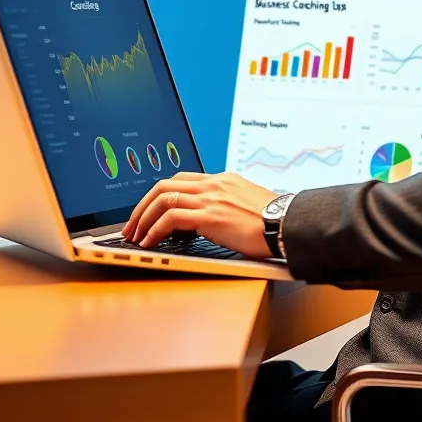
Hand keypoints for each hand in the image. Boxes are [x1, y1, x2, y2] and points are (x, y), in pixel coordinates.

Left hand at [121, 171, 278, 258]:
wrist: (289, 224)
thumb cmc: (274, 221)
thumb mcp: (247, 206)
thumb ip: (227, 206)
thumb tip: (209, 222)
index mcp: (222, 180)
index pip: (181, 180)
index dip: (159, 196)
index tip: (148, 212)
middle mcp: (214, 184)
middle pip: (164, 185)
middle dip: (142, 206)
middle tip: (132, 225)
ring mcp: (211, 198)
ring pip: (162, 198)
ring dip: (142, 218)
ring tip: (136, 237)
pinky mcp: (210, 216)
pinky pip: (171, 218)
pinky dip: (154, 229)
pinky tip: (150, 242)